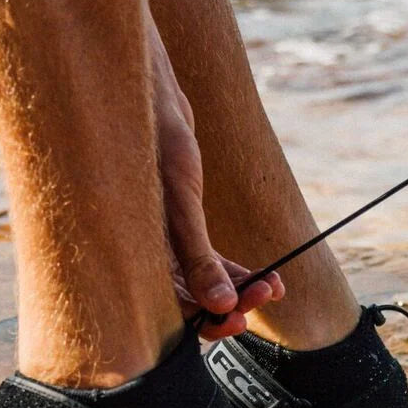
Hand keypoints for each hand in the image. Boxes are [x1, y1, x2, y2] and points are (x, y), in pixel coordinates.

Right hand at [148, 13, 283, 340]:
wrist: (141, 87)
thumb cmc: (148, 138)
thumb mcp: (178, 201)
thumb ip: (196, 255)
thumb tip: (219, 305)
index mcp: (132, 256)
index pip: (168, 309)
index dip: (205, 320)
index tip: (239, 317)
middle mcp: (144, 254)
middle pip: (188, 301)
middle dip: (227, 305)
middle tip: (265, 299)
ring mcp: (161, 239)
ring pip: (202, 282)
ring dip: (237, 288)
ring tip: (274, 287)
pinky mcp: (178, 222)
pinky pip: (206, 258)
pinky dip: (232, 269)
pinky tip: (265, 276)